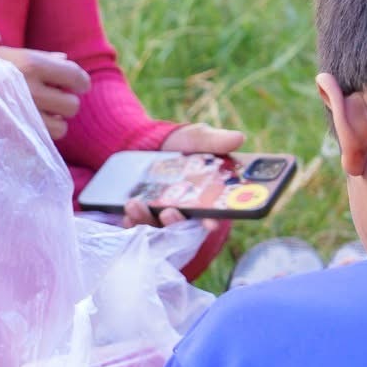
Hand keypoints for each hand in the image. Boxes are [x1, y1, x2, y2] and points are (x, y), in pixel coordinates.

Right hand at [0, 46, 90, 140]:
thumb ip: (40, 58)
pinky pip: (45, 139)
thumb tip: (66, 60)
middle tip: (53, 100)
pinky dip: (43, 134)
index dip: (80, 82)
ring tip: (39, 115)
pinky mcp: (16, 134)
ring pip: (62, 127)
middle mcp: (30, 89)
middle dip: (66, 104)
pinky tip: (30, 125)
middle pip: (72, 105)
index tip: (77, 85)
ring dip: (55, 123)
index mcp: (30, 63)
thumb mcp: (8, 56)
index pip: (75, 76)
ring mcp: (23, 115)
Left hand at [120, 123, 245, 229]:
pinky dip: (132, 221)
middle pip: (183, 228)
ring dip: (147, 220)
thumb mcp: (197, 138)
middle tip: (169, 212)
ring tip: (136, 204)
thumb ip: (215, 141)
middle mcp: (185, 214)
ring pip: (158, 229)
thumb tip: (239, 138)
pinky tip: (126, 211)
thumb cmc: (181, 143)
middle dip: (176, 223)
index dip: (213, 222)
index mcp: (206, 200)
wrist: (146, 143)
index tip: (210, 223)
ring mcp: (162, 218)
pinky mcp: (142, 217)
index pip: (214, 217)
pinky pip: (137, 226)